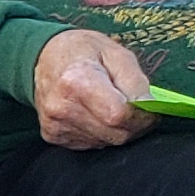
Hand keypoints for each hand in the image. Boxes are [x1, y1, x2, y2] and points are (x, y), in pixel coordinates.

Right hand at [32, 27, 153, 148]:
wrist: (44, 56)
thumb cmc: (84, 51)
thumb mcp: (118, 54)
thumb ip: (137, 82)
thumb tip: (150, 109)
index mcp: (77, 81)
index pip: (119, 115)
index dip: (142, 116)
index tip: (148, 109)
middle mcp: (62, 106)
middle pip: (116, 134)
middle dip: (134, 125)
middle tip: (134, 108)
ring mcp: (54, 124)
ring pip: (107, 142)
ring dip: (117, 130)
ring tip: (111, 107)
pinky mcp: (52, 135)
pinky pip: (92, 144)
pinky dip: (102, 133)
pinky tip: (94, 114)